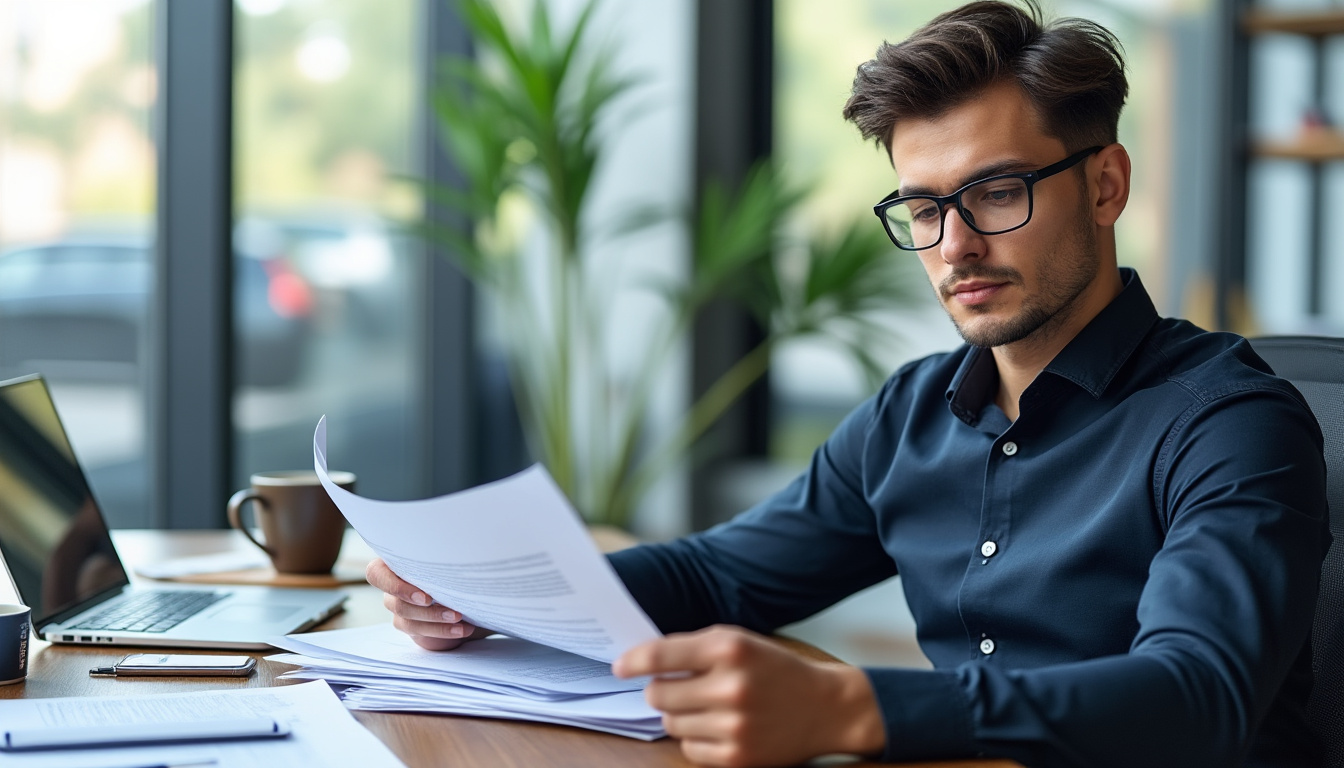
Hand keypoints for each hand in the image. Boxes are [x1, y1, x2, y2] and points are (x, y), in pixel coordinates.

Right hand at [365, 558, 491, 650]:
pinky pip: (421, 634)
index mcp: (393, 566)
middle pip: (396, 603)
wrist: (460, 587)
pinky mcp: (411, 625)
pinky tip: (463, 628)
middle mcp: (392, 589)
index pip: (376, 574)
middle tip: (453, 612)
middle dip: (427, 610)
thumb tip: (464, 551)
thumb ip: (442, 556)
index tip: (425, 597)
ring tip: (461, 619)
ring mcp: (400, 609)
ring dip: (438, 621)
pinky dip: (444, 631)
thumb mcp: (444, 558)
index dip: (395, 587)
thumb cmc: (449, 565)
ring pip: (408, 621)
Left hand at [612, 625, 884, 766]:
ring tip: (706, 706)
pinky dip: (696, 738)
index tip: (620, 666)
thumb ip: (694, 648)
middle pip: (659, 694)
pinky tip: (718, 727)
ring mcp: (734, 725)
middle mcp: (731, 686)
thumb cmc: (775, 670)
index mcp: (730, 649)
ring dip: (680, 714)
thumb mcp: (740, 642)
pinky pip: (689, 749)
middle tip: (676, 686)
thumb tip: (644, 662)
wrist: (825, 708)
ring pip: (671, 723)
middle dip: (662, 689)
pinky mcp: (738, 756)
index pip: (662, 655)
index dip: (634, 661)